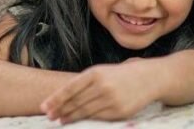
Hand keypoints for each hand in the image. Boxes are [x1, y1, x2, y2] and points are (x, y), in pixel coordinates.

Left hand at [40, 59, 154, 122]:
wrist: (148, 78)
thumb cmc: (119, 75)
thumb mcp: (101, 72)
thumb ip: (83, 83)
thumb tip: (61, 97)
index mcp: (95, 73)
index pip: (69, 89)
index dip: (55, 99)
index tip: (44, 107)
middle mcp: (102, 86)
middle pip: (75, 102)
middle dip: (60, 110)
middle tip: (49, 116)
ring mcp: (112, 100)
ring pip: (85, 112)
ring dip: (71, 117)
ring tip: (61, 120)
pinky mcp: (120, 112)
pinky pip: (99, 118)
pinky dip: (87, 120)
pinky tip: (79, 121)